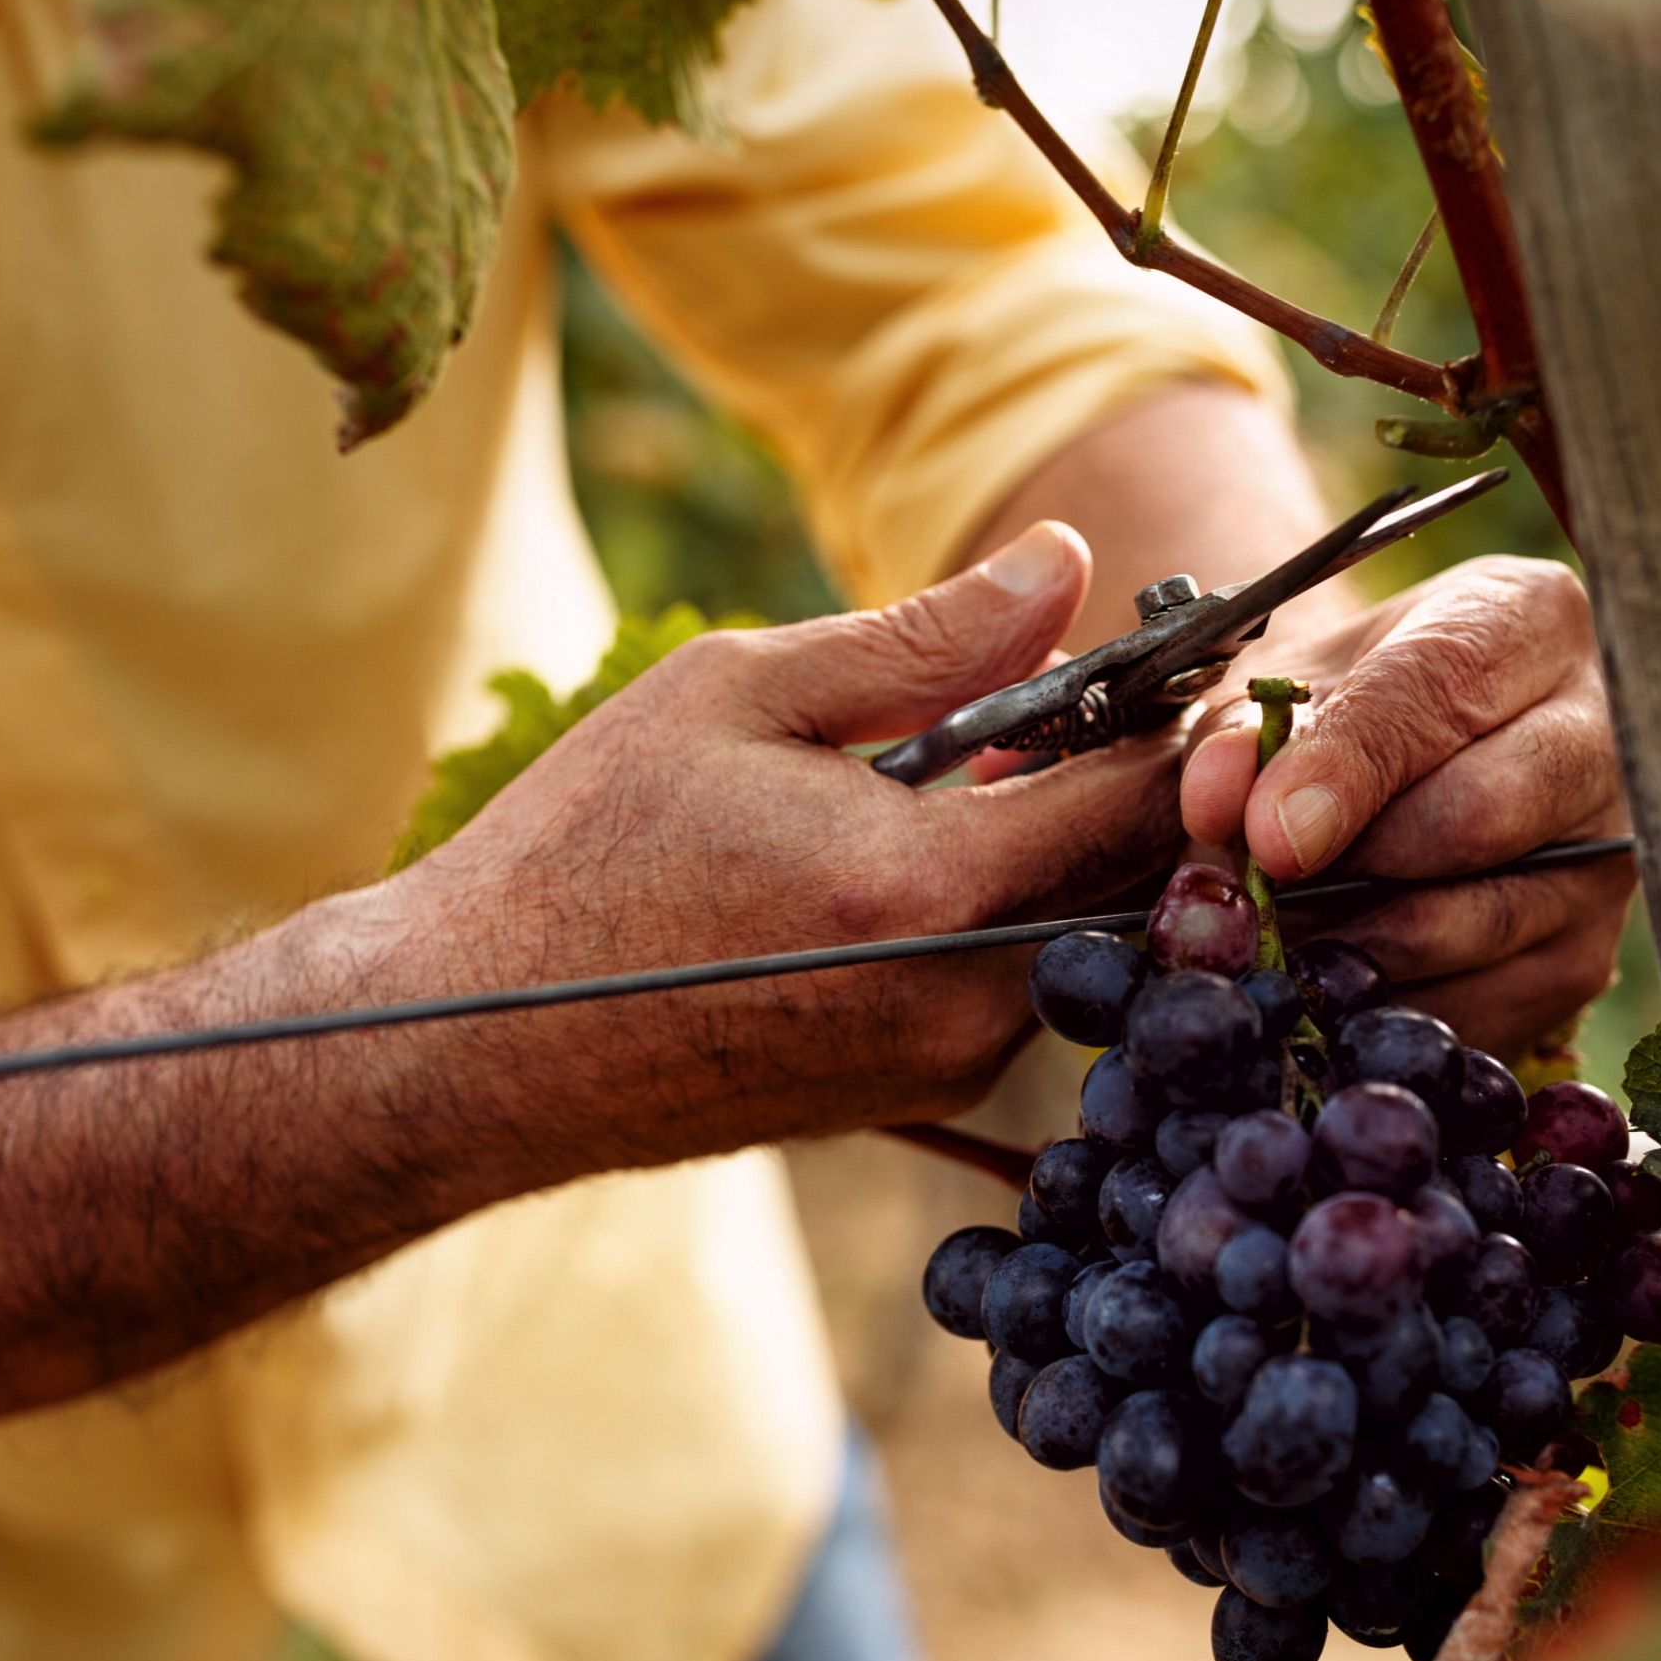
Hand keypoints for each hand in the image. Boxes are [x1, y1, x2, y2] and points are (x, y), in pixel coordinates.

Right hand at [386, 522, 1183, 1187]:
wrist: (478, 1039)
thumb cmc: (585, 849)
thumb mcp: (739, 693)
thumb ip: (926, 637)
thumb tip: (1063, 562)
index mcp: (929, 893)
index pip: (1145, 798)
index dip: (1182, 717)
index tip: (1182, 657)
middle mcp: (966, 1004)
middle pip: (1138, 877)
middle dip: (1130, 780)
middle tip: (1072, 700)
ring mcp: (950, 1068)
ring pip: (1085, 932)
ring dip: (1060, 846)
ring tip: (973, 770)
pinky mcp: (922, 1098)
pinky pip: (1020, 982)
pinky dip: (1007, 908)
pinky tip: (914, 852)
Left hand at [1177, 556, 1632, 1053]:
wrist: (1411, 765)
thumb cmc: (1345, 708)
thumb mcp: (1283, 691)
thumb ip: (1240, 736)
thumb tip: (1219, 806)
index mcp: (1526, 619)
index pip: (1438, 691)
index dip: (1344, 770)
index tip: (1270, 838)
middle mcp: (1599, 729)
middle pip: (1478, 816)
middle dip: (1349, 866)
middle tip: (1259, 892)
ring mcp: (1607, 851)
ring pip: (1477, 922)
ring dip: (1352, 945)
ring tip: (1276, 934)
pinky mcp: (1586, 956)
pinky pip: (1478, 1005)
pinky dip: (1385, 1007)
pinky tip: (1331, 978)